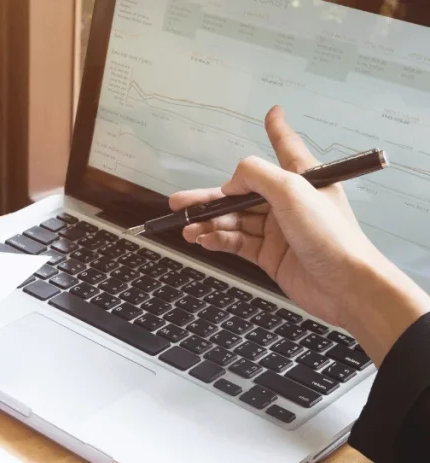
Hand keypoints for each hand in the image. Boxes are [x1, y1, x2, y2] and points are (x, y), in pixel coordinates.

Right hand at [170, 105, 429, 365]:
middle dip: (211, 196)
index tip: (272, 114)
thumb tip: (230, 181)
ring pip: (234, 220)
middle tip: (180, 201)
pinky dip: (218, 240)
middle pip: (242, 193)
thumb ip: (255, 176)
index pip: (286, 147)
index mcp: (302, 179)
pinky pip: (237, 243)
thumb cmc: (331, 235)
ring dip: (209, 223)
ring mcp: (277, 230)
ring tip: (187, 227)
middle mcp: (288, 202)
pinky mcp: (269, 255)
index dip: (276, 130)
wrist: (345, 285)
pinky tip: (203, 240)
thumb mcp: (291, 190)